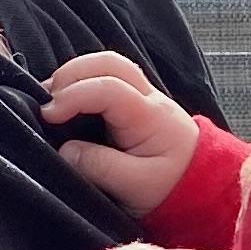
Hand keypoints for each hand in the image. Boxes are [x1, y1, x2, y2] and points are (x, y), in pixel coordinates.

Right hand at [45, 50, 201, 213]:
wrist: (204, 185)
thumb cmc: (172, 187)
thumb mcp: (136, 187)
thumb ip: (99, 167)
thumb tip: (65, 150)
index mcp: (150, 116)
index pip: (109, 88)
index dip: (73, 96)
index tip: (48, 115)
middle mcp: (148, 97)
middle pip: (108, 62)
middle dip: (71, 74)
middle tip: (46, 101)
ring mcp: (144, 96)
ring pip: (108, 64)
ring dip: (76, 75)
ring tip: (52, 100)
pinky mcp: (137, 103)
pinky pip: (109, 78)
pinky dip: (84, 82)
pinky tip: (69, 103)